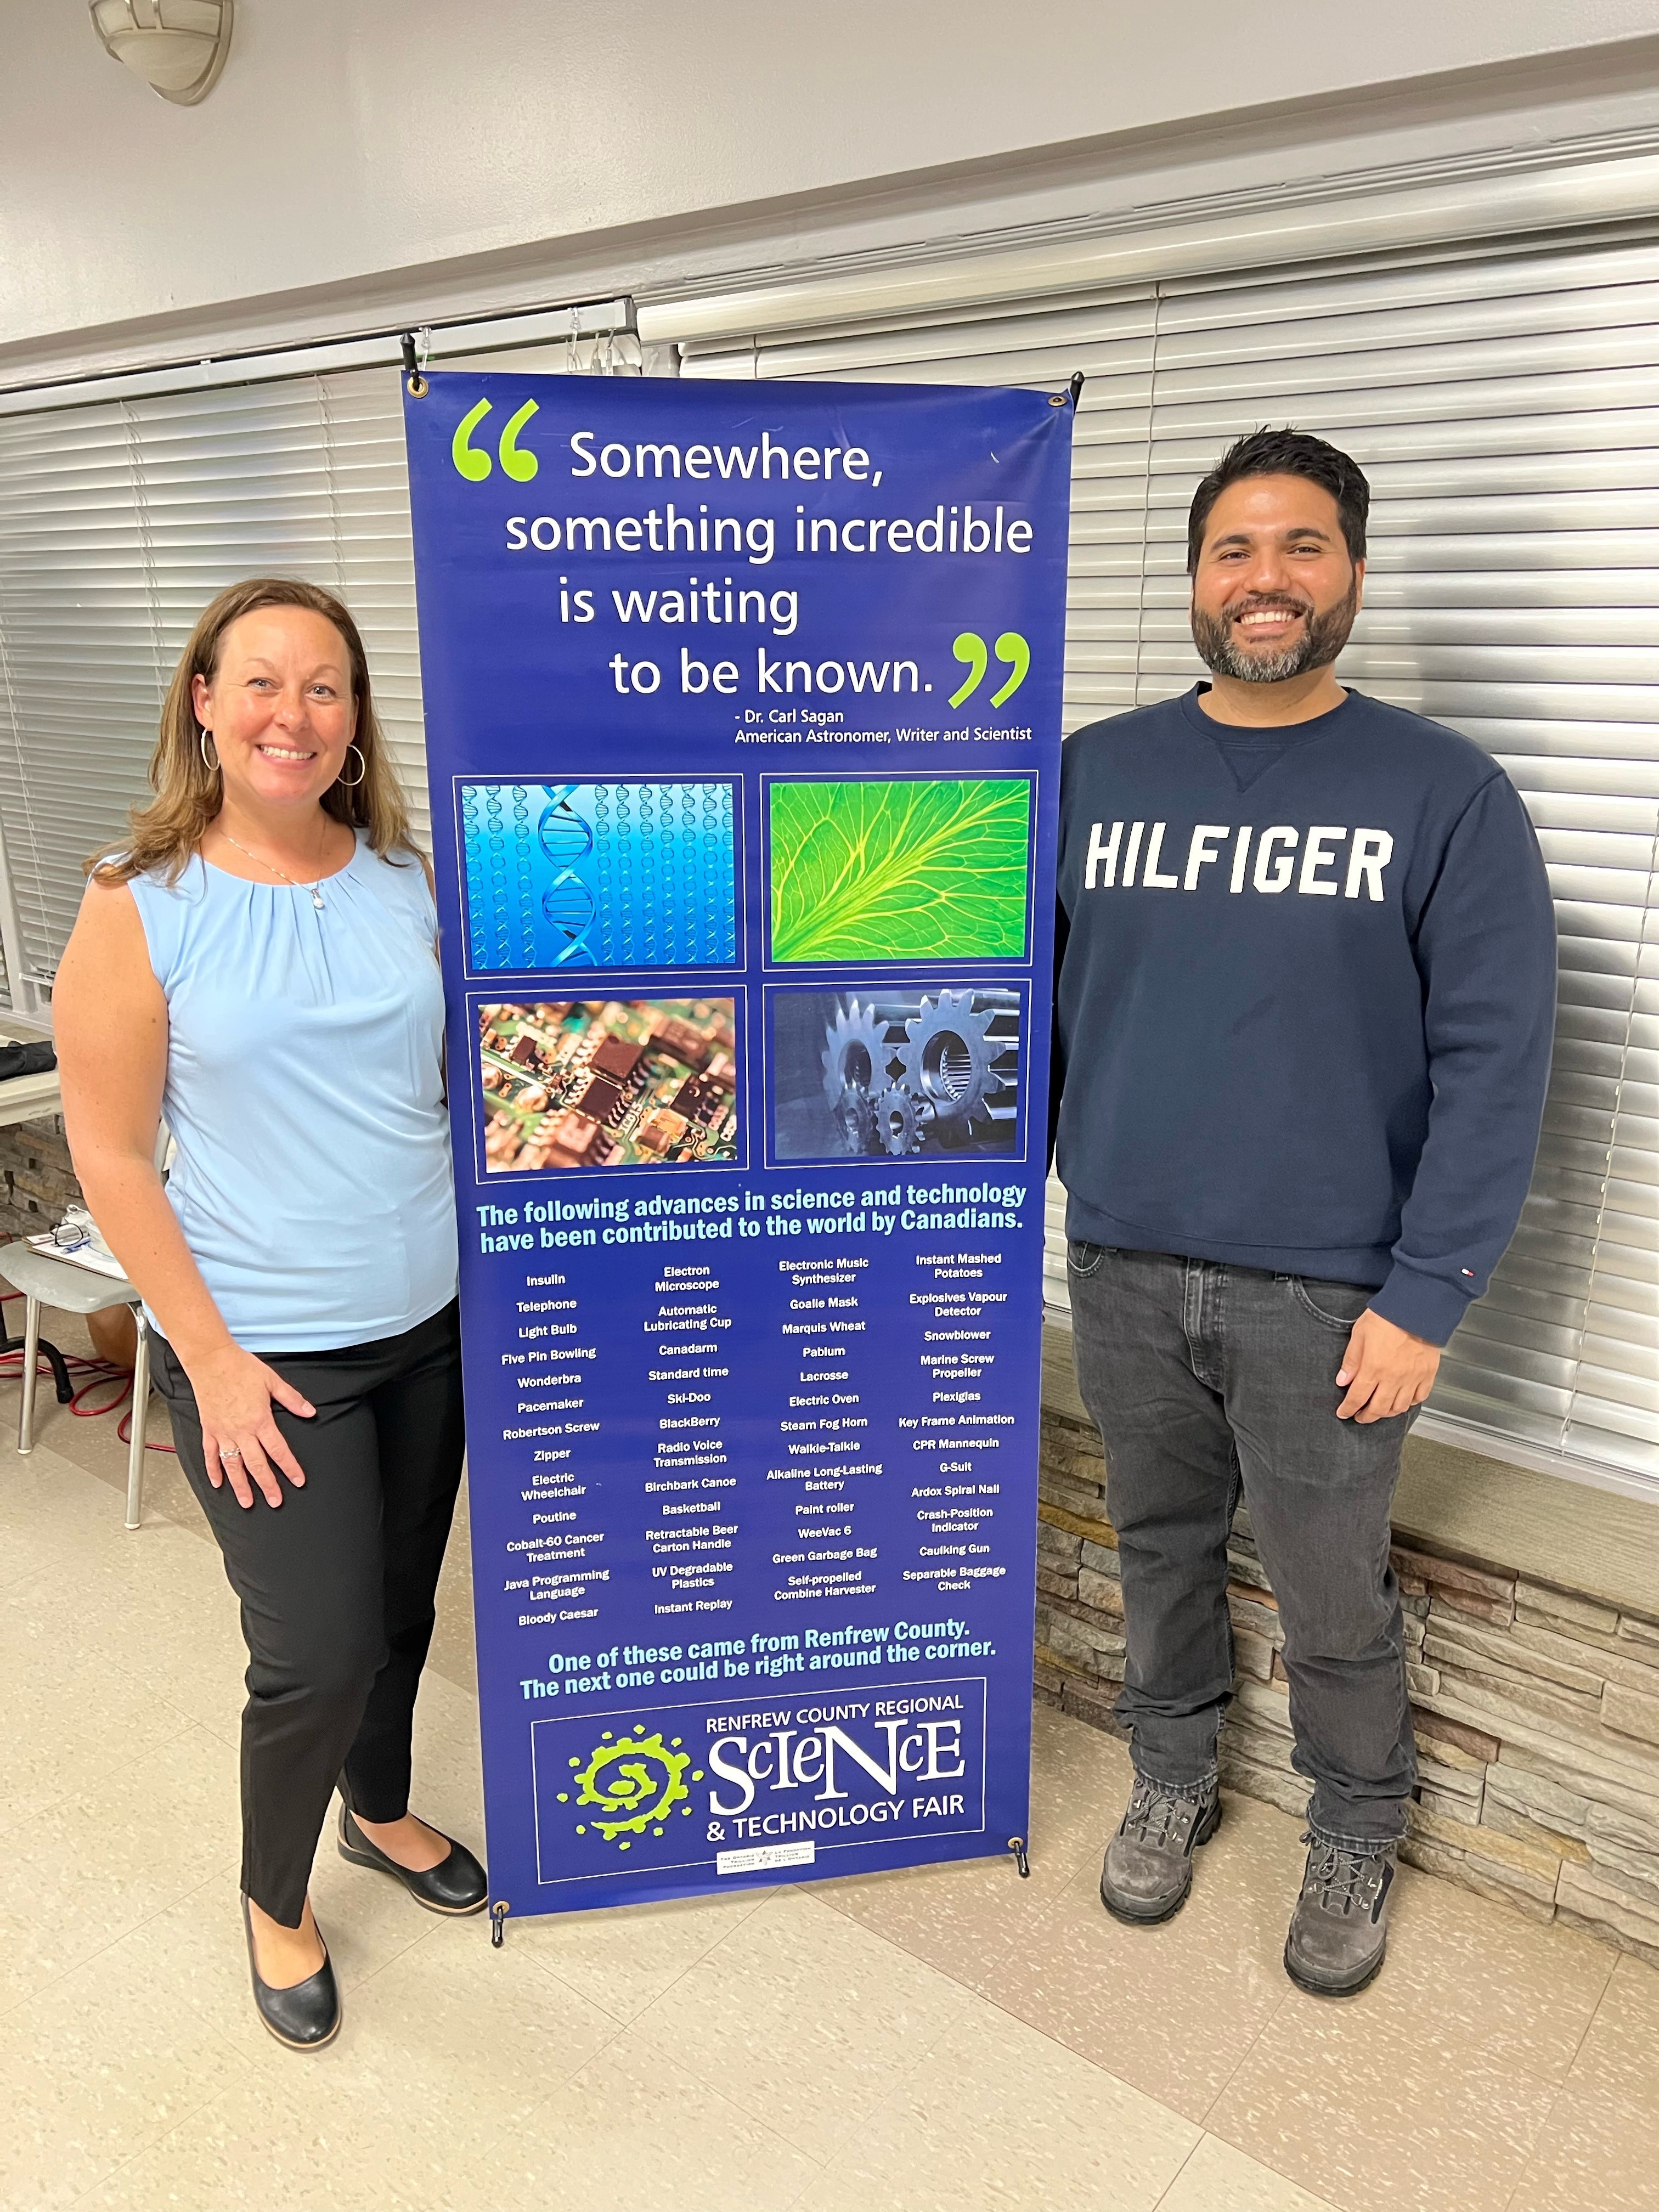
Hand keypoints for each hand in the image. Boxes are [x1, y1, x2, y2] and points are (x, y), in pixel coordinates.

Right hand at [186, 1343, 314, 1507]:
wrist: (211, 1360)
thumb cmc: (241, 1367)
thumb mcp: (273, 1381)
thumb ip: (292, 1399)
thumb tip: (310, 1412)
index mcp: (260, 1420)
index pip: (278, 1450)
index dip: (290, 1468)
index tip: (298, 1481)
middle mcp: (241, 1430)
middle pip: (256, 1464)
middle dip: (267, 1485)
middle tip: (275, 1501)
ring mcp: (223, 1432)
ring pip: (233, 1465)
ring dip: (240, 1486)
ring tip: (247, 1502)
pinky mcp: (209, 1429)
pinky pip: (210, 1454)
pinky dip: (213, 1470)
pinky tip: (217, 1483)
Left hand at [1336, 1309, 1439, 1424]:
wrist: (1416, 1308)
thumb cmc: (1387, 1316)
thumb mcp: (1360, 1334)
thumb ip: (1351, 1360)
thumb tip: (1342, 1381)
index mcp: (1373, 1368)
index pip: (1357, 1397)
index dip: (1348, 1408)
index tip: (1343, 1413)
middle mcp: (1393, 1378)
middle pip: (1378, 1408)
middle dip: (1366, 1416)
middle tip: (1360, 1416)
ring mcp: (1412, 1378)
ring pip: (1399, 1407)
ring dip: (1387, 1413)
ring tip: (1379, 1410)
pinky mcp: (1427, 1374)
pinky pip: (1419, 1397)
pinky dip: (1409, 1403)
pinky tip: (1402, 1400)